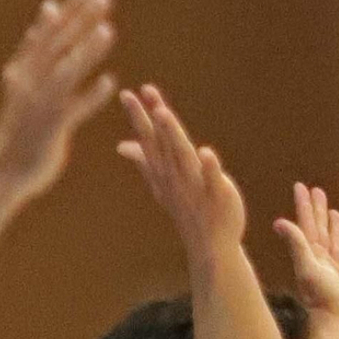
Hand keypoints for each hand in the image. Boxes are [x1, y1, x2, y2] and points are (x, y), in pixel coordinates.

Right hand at [0, 0, 117, 200]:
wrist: (3, 171)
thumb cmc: (20, 125)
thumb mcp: (24, 79)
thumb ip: (39, 44)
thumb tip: (50, 6)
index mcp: (22, 70)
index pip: (49, 32)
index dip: (70, 9)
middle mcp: (28, 84)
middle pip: (57, 45)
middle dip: (80, 20)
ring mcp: (38, 107)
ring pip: (64, 73)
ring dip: (85, 51)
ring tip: (108, 30)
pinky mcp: (50, 131)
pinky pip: (73, 111)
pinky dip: (90, 96)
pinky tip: (110, 82)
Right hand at [118, 84, 246, 262]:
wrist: (209, 246)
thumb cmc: (186, 209)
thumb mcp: (161, 182)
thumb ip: (143, 160)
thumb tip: (120, 145)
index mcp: (163, 171)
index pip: (148, 140)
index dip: (139, 116)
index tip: (126, 93)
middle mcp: (175, 177)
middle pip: (162, 143)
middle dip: (152, 120)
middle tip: (142, 93)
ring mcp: (194, 186)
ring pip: (182, 157)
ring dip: (172, 135)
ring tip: (164, 113)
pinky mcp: (217, 195)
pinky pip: (212, 180)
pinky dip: (209, 167)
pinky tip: (207, 151)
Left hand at [274, 183, 338, 337]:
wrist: (336, 331)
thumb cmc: (322, 301)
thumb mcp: (308, 269)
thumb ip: (296, 245)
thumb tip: (278, 223)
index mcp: (312, 258)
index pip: (307, 226)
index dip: (304, 206)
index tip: (302, 186)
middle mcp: (321, 266)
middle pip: (320, 232)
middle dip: (318, 212)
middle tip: (318, 191)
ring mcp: (334, 278)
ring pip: (336, 248)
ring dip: (336, 231)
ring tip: (335, 214)